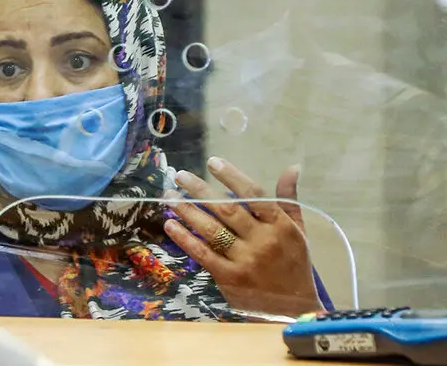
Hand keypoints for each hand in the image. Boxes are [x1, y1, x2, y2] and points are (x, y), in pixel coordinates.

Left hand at [163, 157, 321, 316]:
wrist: (295, 309)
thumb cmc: (295, 264)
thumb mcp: (298, 230)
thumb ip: (289, 198)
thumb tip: (291, 167)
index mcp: (280, 226)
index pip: (254, 195)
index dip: (232, 176)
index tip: (213, 161)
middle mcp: (263, 241)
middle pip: (226, 209)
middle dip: (200, 190)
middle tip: (180, 176)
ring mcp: (245, 260)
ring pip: (211, 230)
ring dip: (187, 211)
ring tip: (170, 197)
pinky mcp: (229, 278)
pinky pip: (202, 254)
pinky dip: (185, 239)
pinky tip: (170, 225)